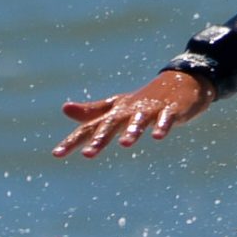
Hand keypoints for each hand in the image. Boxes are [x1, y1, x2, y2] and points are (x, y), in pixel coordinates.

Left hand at [53, 69, 214, 158]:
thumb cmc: (144, 100)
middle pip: (112, 125)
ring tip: (125, 144)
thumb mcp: (117, 106)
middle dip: (100, 139)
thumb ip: (92, 111)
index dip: (73, 140)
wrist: (180, 82)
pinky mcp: (170, 109)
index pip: (90, 128)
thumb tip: (64, 109)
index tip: (56, 154)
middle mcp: (129, 110)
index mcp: (115, 112)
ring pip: (138, 120)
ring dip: (132, 131)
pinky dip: (162, 126)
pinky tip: (158, 136)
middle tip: (88, 154)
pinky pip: (166, 118)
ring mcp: (150, 109)